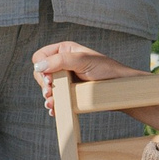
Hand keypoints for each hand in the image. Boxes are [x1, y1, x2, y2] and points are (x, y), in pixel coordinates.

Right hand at [31, 40, 145, 102]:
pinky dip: (54, 104)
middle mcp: (63, 63)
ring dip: (47, 96)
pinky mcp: (70, 92)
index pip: (40, 56)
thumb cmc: (105, 69)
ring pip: (46, 87)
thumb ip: (60, 61)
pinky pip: (55, 98)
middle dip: (43, 84)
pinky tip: (55, 109)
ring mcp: (66, 79)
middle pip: (40, 73)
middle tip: (49, 92)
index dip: (41, 67)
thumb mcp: (82, 61)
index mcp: (64, 50)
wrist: (120, 87)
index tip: (49, 79)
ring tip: (52, 104)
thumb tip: (38, 66)